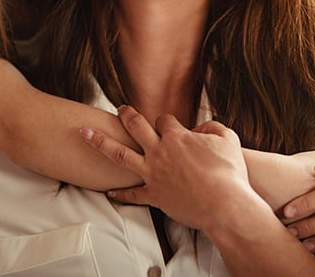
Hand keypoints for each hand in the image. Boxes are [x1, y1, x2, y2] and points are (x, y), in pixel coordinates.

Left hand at [81, 106, 258, 232]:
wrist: (225, 206)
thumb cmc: (230, 173)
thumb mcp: (227, 139)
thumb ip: (212, 127)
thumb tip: (200, 129)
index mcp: (177, 137)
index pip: (165, 120)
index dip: (168, 121)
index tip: (172, 126)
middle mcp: (159, 152)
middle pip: (135, 127)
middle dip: (126, 115)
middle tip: (119, 109)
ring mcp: (153, 175)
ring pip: (120, 155)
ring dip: (100, 142)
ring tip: (84, 133)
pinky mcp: (154, 196)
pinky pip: (132, 194)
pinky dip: (120, 194)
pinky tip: (109, 192)